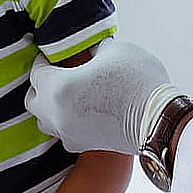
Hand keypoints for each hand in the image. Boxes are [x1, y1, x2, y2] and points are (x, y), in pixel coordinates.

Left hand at [25, 40, 173, 154]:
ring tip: (66, 93)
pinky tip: (79, 110)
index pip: (37, 72)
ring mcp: (68, 133)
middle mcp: (56, 114)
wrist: (159, 119)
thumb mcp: (114, 49)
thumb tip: (87, 49)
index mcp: (59, 87)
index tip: (53, 55)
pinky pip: (62, 133)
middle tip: (56, 73)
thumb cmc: (138, 82)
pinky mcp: (82, 145)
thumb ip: (92, 48)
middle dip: (40, 85)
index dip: (44, 60)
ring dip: (49, 106)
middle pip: (33, 99)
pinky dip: (64, 121)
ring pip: (43, 120)